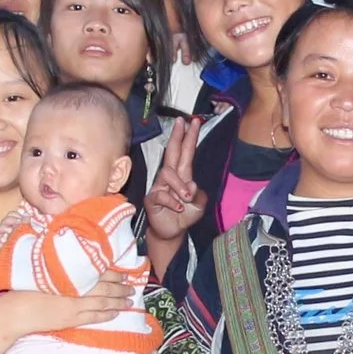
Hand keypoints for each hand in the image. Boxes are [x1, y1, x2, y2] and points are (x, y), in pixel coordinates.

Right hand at [0, 274, 127, 353]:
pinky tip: (115, 313)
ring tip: (129, 300)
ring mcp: (74, 306)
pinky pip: (94, 317)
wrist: (15, 312)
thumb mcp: (41, 272)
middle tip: (132, 286)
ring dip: (117, 301)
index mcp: (68, 276)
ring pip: (102, 303)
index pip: (97, 272)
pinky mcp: (71, 319)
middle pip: (103, 287)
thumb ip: (58, 269)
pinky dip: (106, 314)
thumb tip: (71, 263)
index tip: (123, 271)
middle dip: (120, 287)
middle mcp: (74, 290)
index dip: (112, 272)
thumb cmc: (23, 288)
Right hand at [143, 116, 206, 250]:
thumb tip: (191, 185)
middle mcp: (170, 177)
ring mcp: (159, 186)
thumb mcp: (199, 206)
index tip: (194, 122)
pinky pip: (161, 194)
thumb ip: (200, 195)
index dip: (189, 138)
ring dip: (180, 185)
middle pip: (172, 153)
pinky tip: (179, 208)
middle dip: (177, 136)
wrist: (172, 232)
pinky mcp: (152, 199)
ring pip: (168, 174)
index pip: (186, 153)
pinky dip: (173, 201)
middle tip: (181, 121)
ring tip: (187, 198)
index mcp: (183, 175)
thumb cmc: (185, 215)